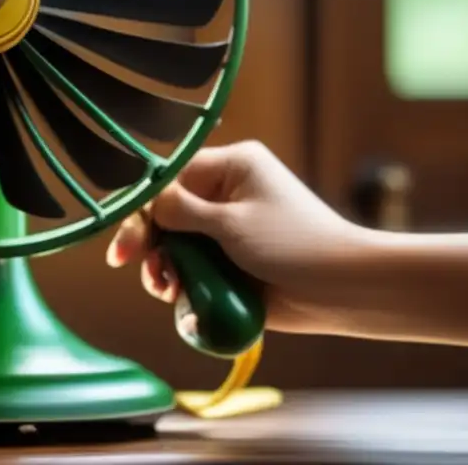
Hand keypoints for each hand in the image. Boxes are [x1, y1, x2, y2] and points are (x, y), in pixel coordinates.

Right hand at [107, 140, 377, 334]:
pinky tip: (181, 300)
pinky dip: (182, 284)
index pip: (170, 178)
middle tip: (135, 267)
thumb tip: (147, 205)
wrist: (342, 290)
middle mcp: (225, 194)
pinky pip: (193, 269)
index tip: (125, 241)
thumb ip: (182, 211)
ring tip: (165, 288)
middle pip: (166, 214)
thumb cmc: (294, 244)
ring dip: (164, 268)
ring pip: (176, 245)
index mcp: (231, 167)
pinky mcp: (230, 264)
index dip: (143, 207)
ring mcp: (227, 231)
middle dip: (149, 243)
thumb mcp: (231, 222)